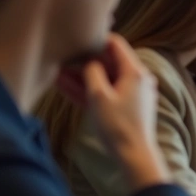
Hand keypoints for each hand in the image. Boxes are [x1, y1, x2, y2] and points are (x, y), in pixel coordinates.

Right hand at [75, 34, 166, 187]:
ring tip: (57, 71)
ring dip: (82, 76)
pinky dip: (89, 89)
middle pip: (109, 62)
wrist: (134, 155)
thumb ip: (92, 72)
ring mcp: (133, 93)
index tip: (76, 41)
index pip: (116, 44)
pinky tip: (64, 86)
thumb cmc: (118, 125)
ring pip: (104, 78)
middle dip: (85, 60)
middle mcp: (138, 79)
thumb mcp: (99, 95)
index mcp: (135, 72)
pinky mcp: (127, 106)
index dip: (96, 40)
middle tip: (62, 58)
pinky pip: (106, 92)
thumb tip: (90, 62)